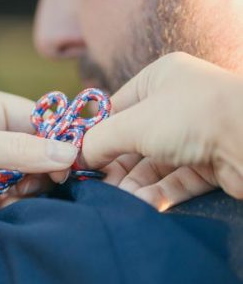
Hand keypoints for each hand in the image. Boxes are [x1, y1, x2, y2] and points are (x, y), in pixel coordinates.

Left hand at [0, 86, 77, 206]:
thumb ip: (16, 150)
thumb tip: (69, 152)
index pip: (39, 119)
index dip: (58, 143)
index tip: (71, 171)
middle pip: (32, 152)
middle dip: (36, 173)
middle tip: (28, 192)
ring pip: (17, 179)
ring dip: (17, 194)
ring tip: (1, 204)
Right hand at [81, 53, 242, 209]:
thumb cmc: (192, 117)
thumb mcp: (133, 123)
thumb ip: (99, 140)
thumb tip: (75, 157)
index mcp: (159, 79)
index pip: (116, 108)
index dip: (95, 135)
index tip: (76, 160)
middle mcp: (178, 104)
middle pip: (132, 140)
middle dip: (114, 165)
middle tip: (95, 186)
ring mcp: (195, 135)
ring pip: (152, 165)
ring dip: (133, 184)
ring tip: (118, 199)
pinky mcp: (208, 165)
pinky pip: (174, 181)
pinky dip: (157, 194)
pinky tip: (142, 204)